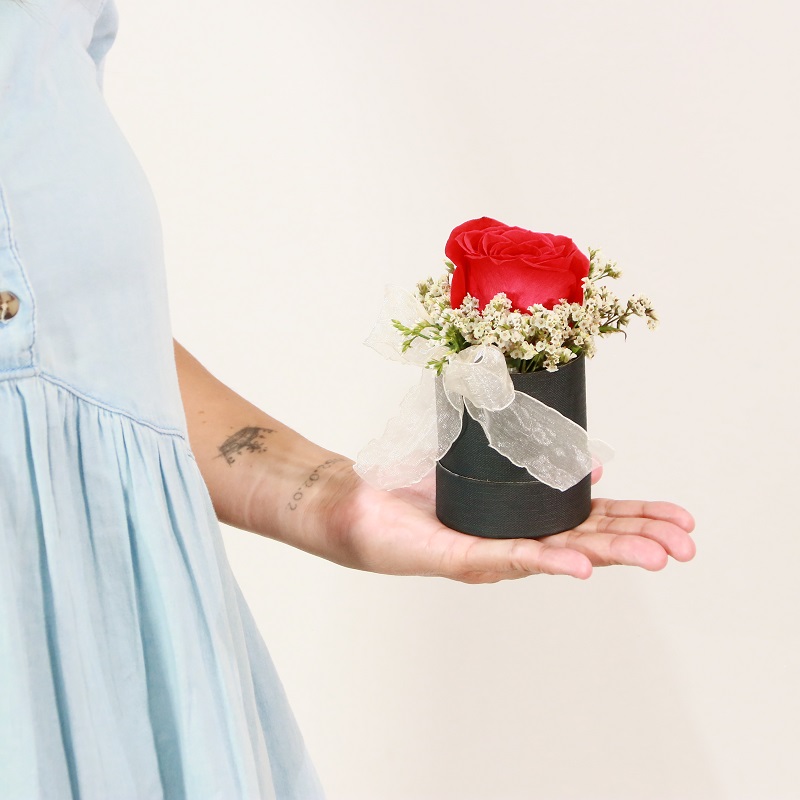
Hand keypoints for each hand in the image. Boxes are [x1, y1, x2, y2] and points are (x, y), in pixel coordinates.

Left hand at [326, 464, 695, 581]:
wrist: (358, 502)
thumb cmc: (418, 486)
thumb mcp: (488, 467)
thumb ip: (539, 466)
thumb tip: (596, 465)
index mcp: (526, 521)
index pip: (593, 521)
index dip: (638, 518)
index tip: (682, 519)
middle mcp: (516, 542)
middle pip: (588, 542)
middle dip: (640, 542)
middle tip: (688, 546)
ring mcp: (490, 554)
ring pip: (558, 554)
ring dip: (609, 555)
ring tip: (656, 556)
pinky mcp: (458, 558)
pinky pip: (506, 558)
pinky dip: (545, 560)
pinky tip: (580, 565)